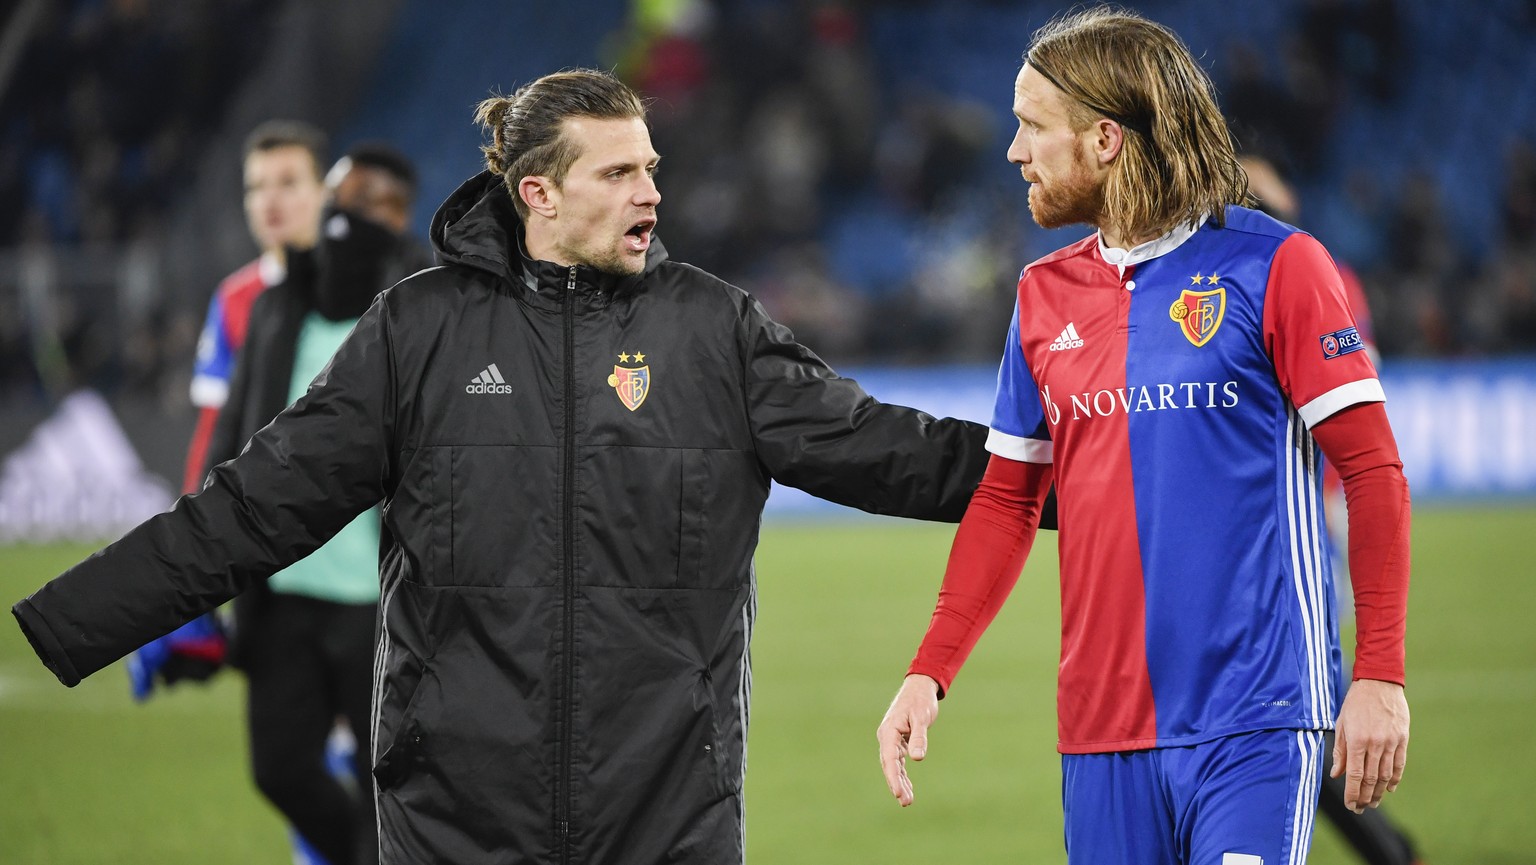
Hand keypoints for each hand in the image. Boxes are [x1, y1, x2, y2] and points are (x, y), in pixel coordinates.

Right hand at [876, 674, 939, 806]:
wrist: (919, 687)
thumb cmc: (920, 700)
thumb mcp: (921, 717)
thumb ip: (919, 737)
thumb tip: (917, 759)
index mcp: (889, 731)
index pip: (889, 758)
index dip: (893, 777)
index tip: (898, 793)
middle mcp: (887, 737)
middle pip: (889, 765)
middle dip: (896, 784)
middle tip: (905, 802)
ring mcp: (892, 740)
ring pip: (893, 765)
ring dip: (900, 782)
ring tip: (907, 801)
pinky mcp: (899, 741)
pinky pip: (899, 761)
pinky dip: (903, 774)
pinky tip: (908, 788)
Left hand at [1331, 678, 1409, 812]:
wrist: (1379, 683)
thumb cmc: (1355, 703)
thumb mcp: (1341, 724)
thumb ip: (1340, 750)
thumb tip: (1337, 774)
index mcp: (1357, 740)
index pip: (1355, 775)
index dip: (1353, 793)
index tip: (1350, 805)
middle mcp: (1375, 744)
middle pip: (1371, 779)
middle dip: (1365, 797)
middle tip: (1360, 808)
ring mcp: (1391, 742)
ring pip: (1386, 775)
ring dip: (1379, 792)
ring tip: (1372, 802)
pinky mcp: (1402, 739)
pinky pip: (1399, 764)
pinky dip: (1394, 779)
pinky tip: (1388, 788)